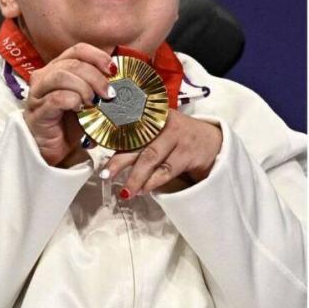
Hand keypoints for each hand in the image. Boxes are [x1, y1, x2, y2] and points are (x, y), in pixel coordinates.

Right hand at [24, 43, 115, 166]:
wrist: (57, 150)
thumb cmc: (73, 122)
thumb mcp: (91, 100)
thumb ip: (101, 87)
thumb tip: (124, 79)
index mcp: (59, 68)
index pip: (78, 50)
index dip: (98, 56)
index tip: (114, 70)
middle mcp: (45, 76)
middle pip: (73, 63)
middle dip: (96, 77)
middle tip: (109, 94)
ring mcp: (38, 93)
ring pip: (61, 76)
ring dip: (84, 88)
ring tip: (94, 103)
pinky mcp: (36, 112)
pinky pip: (56, 98)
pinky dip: (73, 101)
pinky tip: (80, 110)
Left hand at [102, 110, 222, 197]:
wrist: (213, 141)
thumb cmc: (179, 138)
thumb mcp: (160, 131)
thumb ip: (139, 137)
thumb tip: (109, 157)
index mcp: (153, 115)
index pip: (130, 125)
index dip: (113, 136)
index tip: (95, 145)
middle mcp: (165, 123)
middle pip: (138, 143)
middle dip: (119, 161)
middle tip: (105, 174)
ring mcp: (178, 137)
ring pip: (151, 158)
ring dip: (136, 177)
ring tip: (124, 192)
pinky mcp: (189, 152)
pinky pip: (167, 169)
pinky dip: (154, 181)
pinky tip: (145, 190)